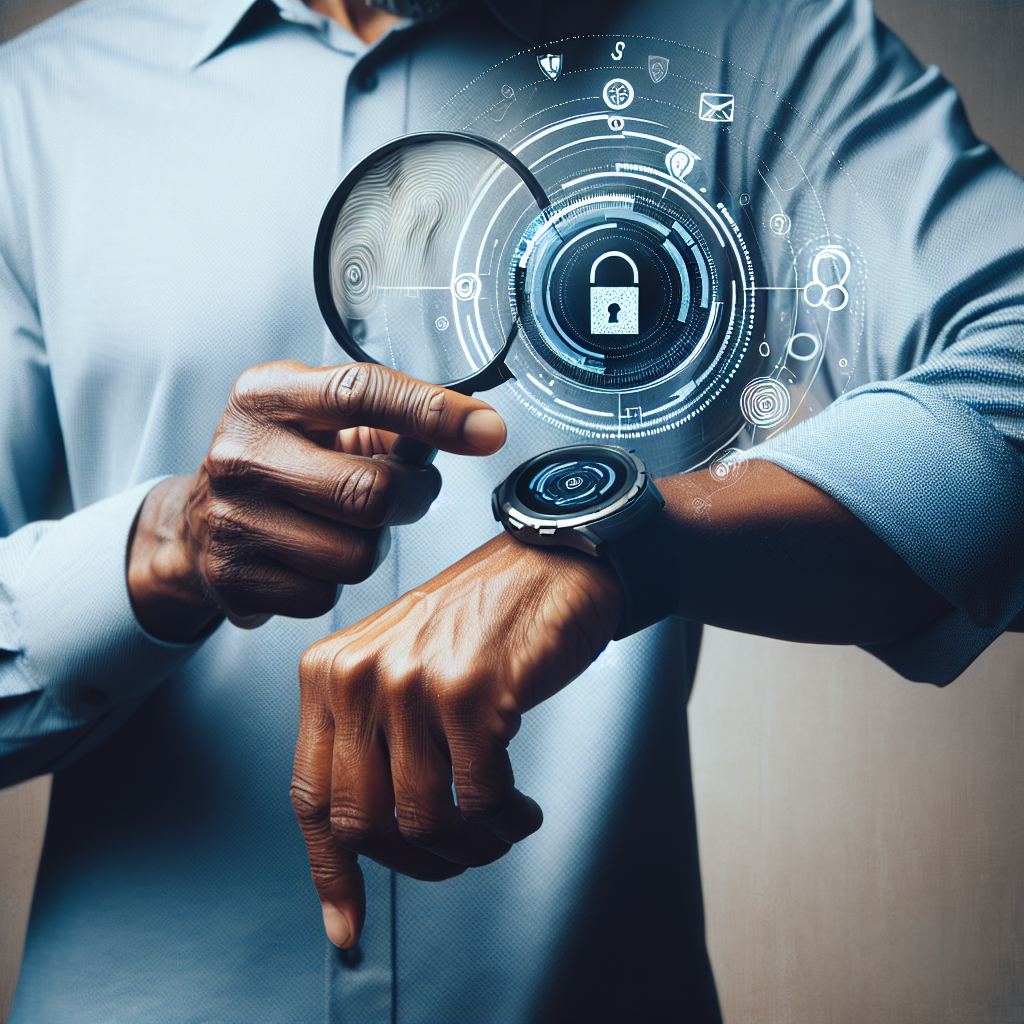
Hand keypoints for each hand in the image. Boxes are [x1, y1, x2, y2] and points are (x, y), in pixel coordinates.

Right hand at [127, 361, 505, 641]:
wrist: (196, 524)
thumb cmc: (282, 461)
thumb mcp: (316, 419)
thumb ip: (386, 419)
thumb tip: (471, 430)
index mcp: (266, 396)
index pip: (360, 391)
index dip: (432, 411)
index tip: (487, 430)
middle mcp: (241, 453)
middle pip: (373, 492)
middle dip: (414, 498)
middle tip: (412, 493)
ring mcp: (233, 520)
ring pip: (358, 555)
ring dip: (370, 546)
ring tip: (345, 526)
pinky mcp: (234, 579)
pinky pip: (326, 595)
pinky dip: (332, 582)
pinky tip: (309, 558)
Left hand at [290, 533, 623, 947]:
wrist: (550, 560)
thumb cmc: (479, 622)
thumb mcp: (397, 666)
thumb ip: (366, 739)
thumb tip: (358, 844)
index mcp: (328, 674)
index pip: (311, 798)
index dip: (330, 873)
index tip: (346, 926)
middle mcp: (358, 677)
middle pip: (364, 824)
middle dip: (418, 861)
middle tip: (461, 854)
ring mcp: (413, 683)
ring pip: (423, 821)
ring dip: (470, 845)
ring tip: (501, 826)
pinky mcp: (472, 692)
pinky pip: (481, 801)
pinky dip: (506, 822)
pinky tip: (522, 808)